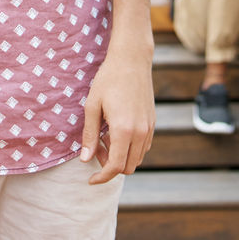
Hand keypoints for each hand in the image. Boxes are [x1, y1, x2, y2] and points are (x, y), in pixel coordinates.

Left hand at [80, 46, 154, 183]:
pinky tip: (117, 133)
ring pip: (137, 158)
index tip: (91, 179)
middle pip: (128, 167)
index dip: (102, 177)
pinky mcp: (152, 122)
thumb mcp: (92, 106)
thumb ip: (90, 135)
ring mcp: (149, 128)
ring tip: (105, 139)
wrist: (131, 60)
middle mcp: (140, 132)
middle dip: (110, 166)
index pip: (115, 167)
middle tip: (95, 149)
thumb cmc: (108, 80)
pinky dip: (130, 148)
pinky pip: (143, 146)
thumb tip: (85, 159)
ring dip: (121, 157)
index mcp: (124, 130)